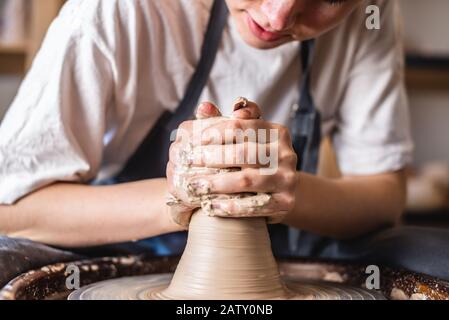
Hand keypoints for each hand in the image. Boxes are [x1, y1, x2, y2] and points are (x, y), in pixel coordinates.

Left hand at [167, 99, 297, 227]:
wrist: (280, 191)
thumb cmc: (255, 159)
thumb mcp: (245, 138)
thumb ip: (223, 121)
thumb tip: (203, 107)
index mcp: (277, 132)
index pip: (242, 126)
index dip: (216, 131)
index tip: (197, 140)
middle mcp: (286, 154)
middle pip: (244, 153)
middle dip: (213, 157)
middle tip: (189, 162)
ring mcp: (288, 179)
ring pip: (247, 180)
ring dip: (217, 183)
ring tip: (194, 186)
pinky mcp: (286, 203)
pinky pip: (253, 206)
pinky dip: (229, 207)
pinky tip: (210, 206)